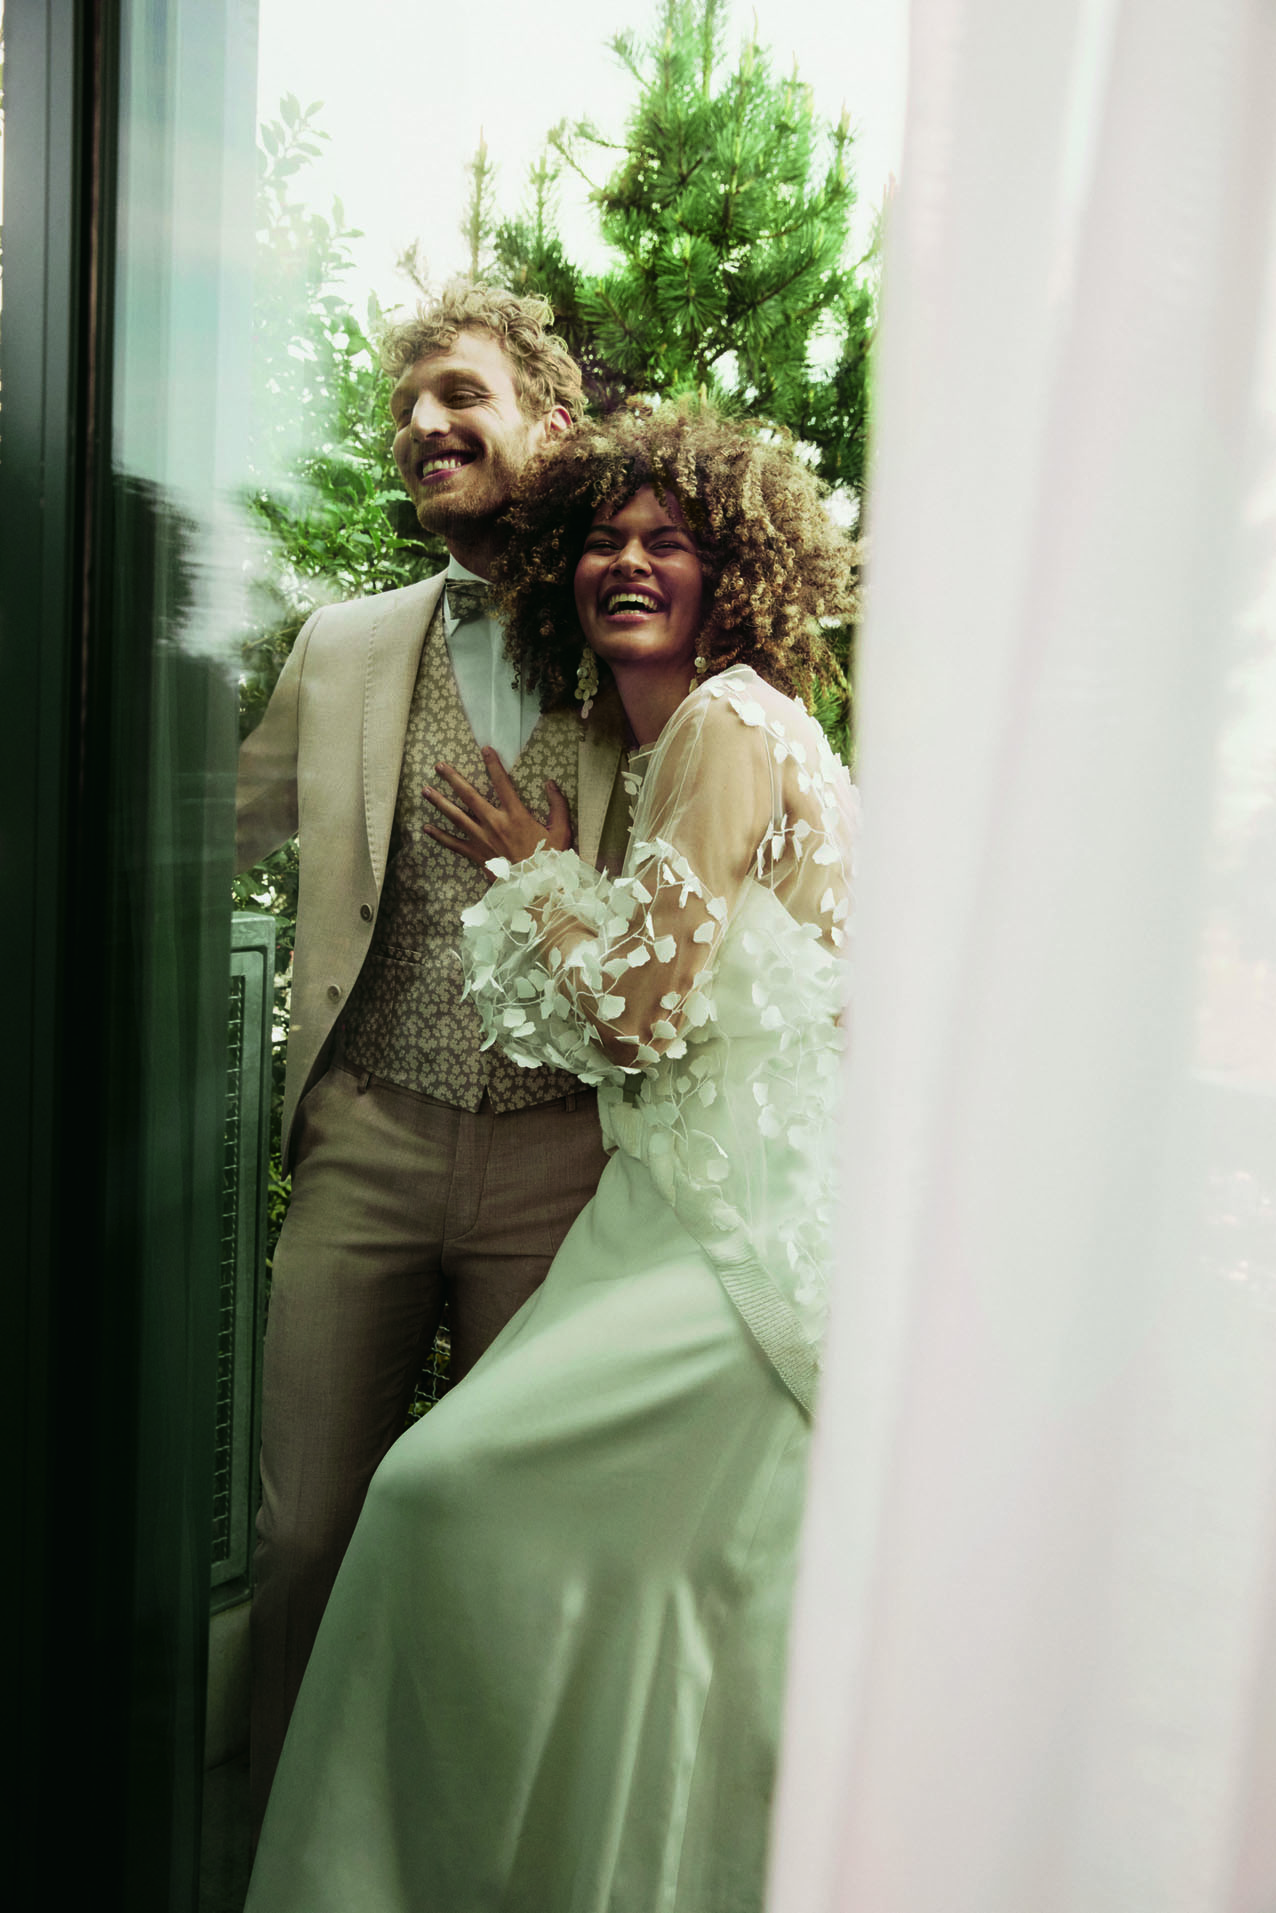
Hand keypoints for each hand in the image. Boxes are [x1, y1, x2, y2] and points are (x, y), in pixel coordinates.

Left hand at [422, 747, 572, 872]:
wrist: (537, 890)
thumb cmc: (550, 861)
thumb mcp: (561, 831)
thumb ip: (558, 805)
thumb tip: (551, 783)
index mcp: (516, 816)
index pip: (502, 783)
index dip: (493, 765)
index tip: (485, 749)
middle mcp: (495, 824)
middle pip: (469, 796)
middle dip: (453, 779)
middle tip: (439, 766)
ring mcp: (483, 840)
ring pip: (456, 817)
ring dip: (440, 802)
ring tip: (425, 790)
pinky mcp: (477, 856)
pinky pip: (454, 844)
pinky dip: (440, 836)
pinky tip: (427, 828)